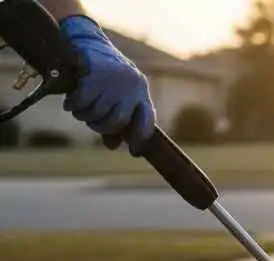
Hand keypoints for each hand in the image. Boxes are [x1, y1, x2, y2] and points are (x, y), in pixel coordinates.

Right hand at [58, 15, 155, 155]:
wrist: (86, 39)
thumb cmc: (103, 75)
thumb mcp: (116, 95)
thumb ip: (116, 119)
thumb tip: (113, 146)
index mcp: (141, 91)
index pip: (147, 121)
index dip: (141, 139)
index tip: (133, 152)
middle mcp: (132, 85)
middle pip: (118, 121)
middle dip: (102, 127)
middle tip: (92, 124)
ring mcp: (114, 79)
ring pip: (99, 112)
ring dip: (85, 117)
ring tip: (79, 112)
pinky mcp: (94, 72)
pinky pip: (83, 101)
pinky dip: (74, 107)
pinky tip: (70, 105)